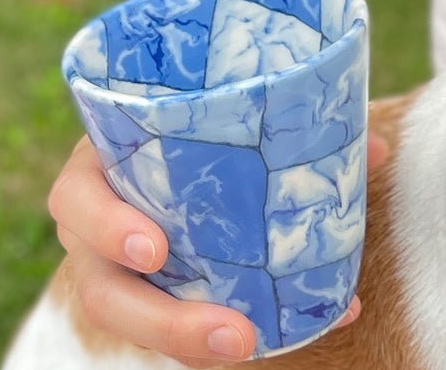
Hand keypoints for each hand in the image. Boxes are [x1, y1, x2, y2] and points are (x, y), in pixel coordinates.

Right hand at [48, 130, 391, 364]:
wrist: (188, 133)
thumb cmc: (193, 110)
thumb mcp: (217, 100)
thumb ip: (279, 109)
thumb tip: (371, 151)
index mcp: (98, 166)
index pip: (74, 198)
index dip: (105, 227)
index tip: (156, 250)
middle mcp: (99, 228)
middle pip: (104, 290)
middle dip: (164, 322)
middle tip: (232, 334)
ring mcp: (122, 269)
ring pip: (139, 321)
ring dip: (193, 341)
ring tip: (253, 345)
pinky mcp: (156, 291)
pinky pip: (184, 326)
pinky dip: (240, 331)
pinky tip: (309, 324)